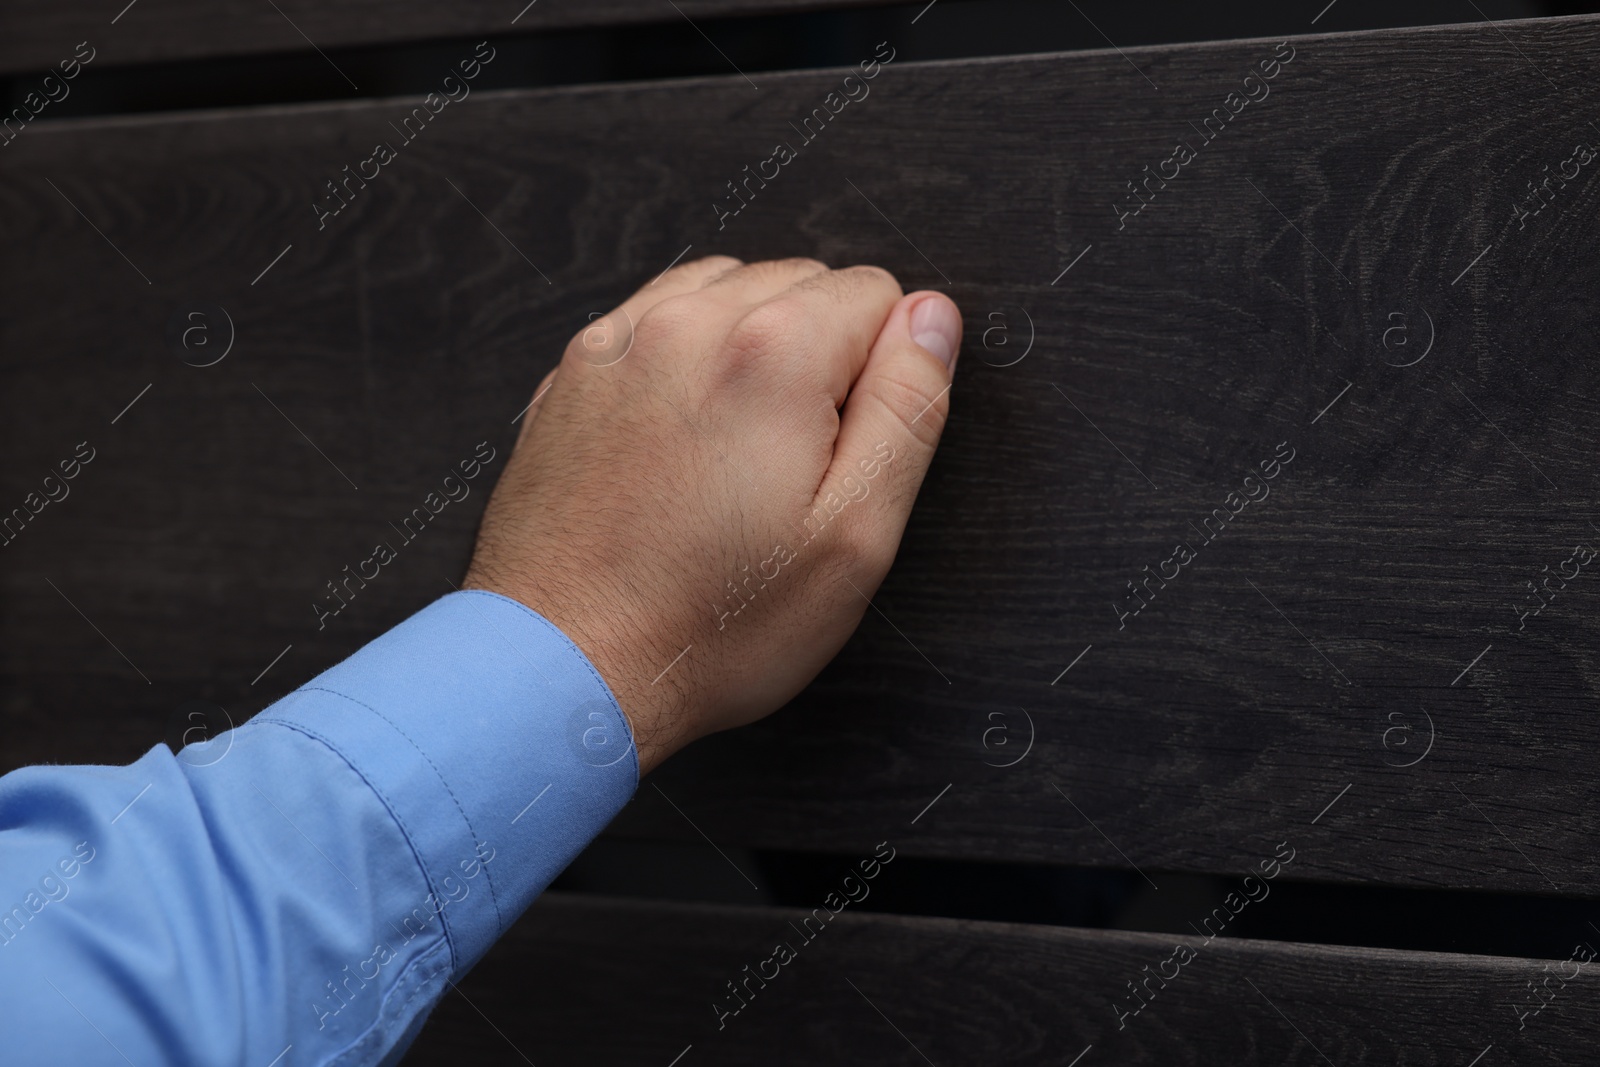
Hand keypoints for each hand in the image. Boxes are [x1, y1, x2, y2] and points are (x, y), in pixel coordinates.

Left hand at [463, 257, 960, 774]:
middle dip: (819, 356)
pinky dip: (686, 357)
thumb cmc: (711, 624)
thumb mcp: (855, 538)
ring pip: (728, 290)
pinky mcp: (574, 372)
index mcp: (772, 353)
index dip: (882, 374)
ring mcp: (620, 340)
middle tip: (792, 467)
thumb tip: (932, 320)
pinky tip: (682, 440)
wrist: (560, 667)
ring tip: (736, 454)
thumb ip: (907, 408)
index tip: (846, 452)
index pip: (878, 294)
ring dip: (751, 347)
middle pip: (802, 283)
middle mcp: (688, 321)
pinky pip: (657, 319)